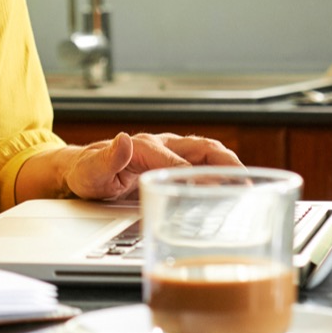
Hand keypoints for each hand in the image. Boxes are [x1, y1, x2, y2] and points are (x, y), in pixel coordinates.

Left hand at [63, 132, 241, 201]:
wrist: (81, 170)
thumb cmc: (87, 172)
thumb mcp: (91, 170)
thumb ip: (106, 158)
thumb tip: (122, 140)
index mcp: (146, 147)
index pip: (181, 162)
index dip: (200, 177)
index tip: (218, 193)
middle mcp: (162, 146)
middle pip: (205, 149)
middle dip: (229, 164)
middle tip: (249, 184)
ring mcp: (169, 152)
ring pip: (208, 154)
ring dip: (230, 167)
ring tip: (249, 186)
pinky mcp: (172, 162)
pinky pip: (203, 163)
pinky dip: (221, 172)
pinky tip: (231, 189)